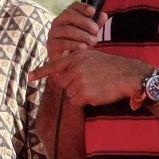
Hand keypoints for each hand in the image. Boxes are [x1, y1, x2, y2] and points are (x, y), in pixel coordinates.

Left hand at [28, 48, 145, 105]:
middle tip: (90, 82)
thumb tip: (61, 75)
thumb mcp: (92, 57)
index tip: (29, 78)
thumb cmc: (112, 66)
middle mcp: (74, 67)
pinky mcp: (84, 93)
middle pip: (63, 83)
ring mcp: (78, 80)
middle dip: (73, 85)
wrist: (129, 74)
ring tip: (96, 86)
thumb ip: (76, 63)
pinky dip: (85, 101)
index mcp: (76, 57)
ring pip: (70, 93)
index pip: (54, 66)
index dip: (41, 73)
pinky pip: (77, 101)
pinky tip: (98, 94)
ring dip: (81, 94)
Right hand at [44, 2, 104, 59]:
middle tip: (96, 31)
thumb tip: (103, 15)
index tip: (93, 11)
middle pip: (69, 15)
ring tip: (93, 41)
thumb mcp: (90, 33)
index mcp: (67, 16)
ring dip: (82, 35)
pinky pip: (62, 43)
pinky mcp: (51, 45)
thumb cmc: (79, 43)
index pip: (73, 6)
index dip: (83, 7)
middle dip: (85, 22)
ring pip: (66, 29)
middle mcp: (58, 22)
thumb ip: (96, 24)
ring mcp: (53, 33)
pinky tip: (84, 47)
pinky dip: (74, 45)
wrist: (68, 61)